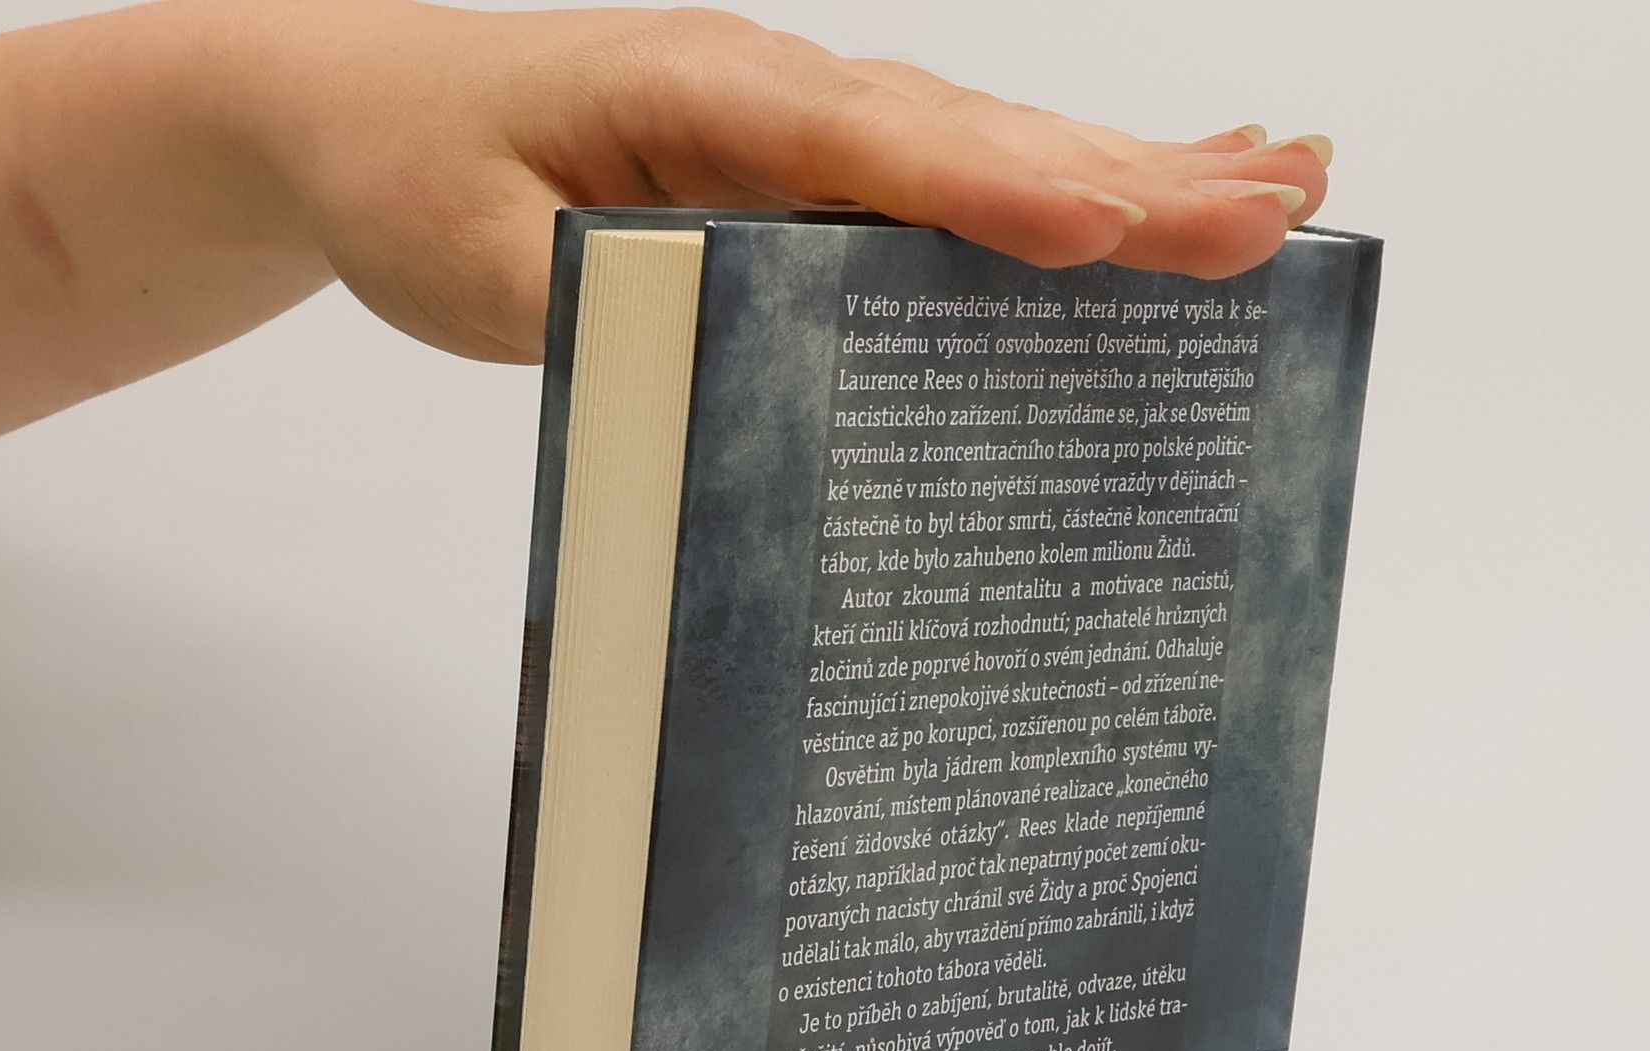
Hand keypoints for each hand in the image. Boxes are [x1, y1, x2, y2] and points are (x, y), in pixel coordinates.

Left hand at [213, 0, 1332, 361]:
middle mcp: (787, 96)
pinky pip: (963, 175)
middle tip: (1277, 210)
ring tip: (1281, 186)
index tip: (1108, 223)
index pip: (870, 150)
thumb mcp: (474, 262)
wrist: (369, 110)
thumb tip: (737, 354)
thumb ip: (599, 306)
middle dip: (1133, 177)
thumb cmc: (417, 175)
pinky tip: (1151, 189)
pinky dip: (1070, 182)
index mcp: (704, 102)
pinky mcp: (819, 168)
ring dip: (1142, 167)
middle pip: (982, 139)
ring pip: (999, 146)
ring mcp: (814, 126)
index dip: (992, 189)